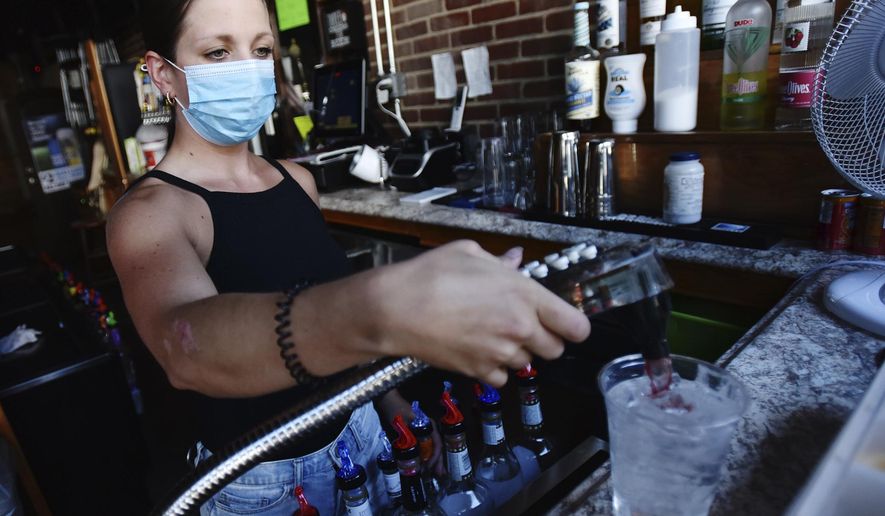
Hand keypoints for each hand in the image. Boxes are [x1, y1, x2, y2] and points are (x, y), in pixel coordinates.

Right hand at [370, 240, 590, 386]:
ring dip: (516, 352)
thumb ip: (501, 262)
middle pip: (554, 350)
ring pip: (526, 364)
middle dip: (543, 339)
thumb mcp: (470, 253)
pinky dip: (493, 369)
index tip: (565, 324)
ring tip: (490, 334)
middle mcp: (519, 328)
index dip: (574, 327)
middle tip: (521, 325)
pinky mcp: (479, 372)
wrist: (395, 309)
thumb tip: (517, 260)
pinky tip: (477, 350)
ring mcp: (500, 354)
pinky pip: (501, 379)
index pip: (576, 326)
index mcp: (525, 295)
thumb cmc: (431, 274)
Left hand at [377, 390, 443, 474]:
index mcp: (428, 426)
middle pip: (436, 447)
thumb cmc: (395, 412)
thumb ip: (410, 444)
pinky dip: (424, 455)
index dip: (434, 458)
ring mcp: (423, 430)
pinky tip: (422, 463)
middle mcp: (428, 428)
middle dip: (438, 461)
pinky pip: (423, 445)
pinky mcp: (416, 433)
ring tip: (432, 472)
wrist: (386, 401)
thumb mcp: (402, 428)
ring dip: (432, 460)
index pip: (437, 444)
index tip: (428, 468)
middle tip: (439, 475)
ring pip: (431, 447)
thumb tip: (416, 462)